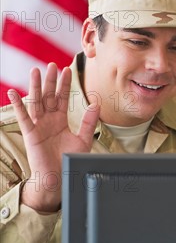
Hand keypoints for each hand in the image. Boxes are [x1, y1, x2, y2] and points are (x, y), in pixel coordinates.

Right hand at [8, 63, 99, 212]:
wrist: (58, 177)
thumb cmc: (69, 160)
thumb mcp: (83, 138)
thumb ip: (89, 121)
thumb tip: (96, 103)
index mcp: (60, 120)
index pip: (62, 98)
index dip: (64, 84)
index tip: (67, 70)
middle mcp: (48, 120)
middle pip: (49, 96)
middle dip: (51, 81)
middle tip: (52, 65)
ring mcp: (38, 125)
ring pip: (36, 102)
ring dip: (36, 86)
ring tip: (35, 71)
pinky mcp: (30, 133)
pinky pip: (23, 117)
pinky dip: (17, 105)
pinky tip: (12, 92)